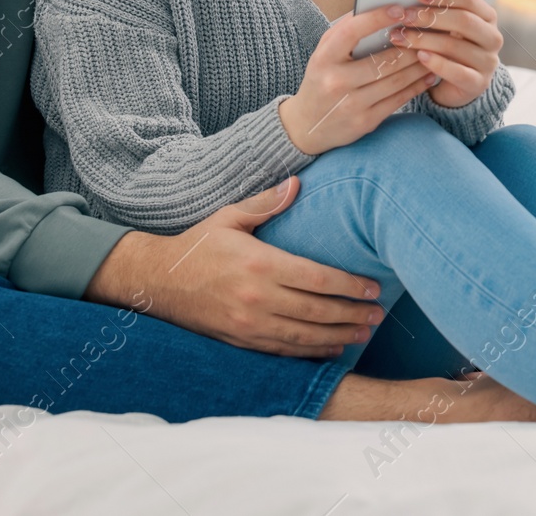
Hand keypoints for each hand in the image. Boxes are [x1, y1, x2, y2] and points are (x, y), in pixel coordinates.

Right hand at [84, 177, 385, 356]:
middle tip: (379, 315)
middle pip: (317, 311)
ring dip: (339, 337)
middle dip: (352, 314)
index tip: (373, 287)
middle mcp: (257, 298)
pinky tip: (332, 349)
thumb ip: (266, 203)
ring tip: (364, 333)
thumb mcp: (229, 217)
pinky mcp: (241, 341)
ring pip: (304, 336)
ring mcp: (249, 324)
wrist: (156, 282)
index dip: (349, 286)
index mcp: (259, 264)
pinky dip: (311, 352)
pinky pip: (283, 351)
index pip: (317, 278)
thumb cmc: (197, 245)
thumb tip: (298, 183)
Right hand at [277, 4, 438, 153]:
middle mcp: (336, 81)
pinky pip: (398, 100)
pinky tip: (428, 75)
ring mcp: (352, 104)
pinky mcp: (365, 122)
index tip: (400, 8)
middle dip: (411, 45)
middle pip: (383, 60)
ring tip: (434, 51)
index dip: (377, 18)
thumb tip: (375, 7)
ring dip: (419, 65)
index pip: (352, 32)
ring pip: (396, 80)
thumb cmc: (321, 79)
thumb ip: (345, 31)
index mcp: (324, 58)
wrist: (306, 126)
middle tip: (429, 31)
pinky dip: (417, 86)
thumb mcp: (324, 53)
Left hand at [389, 0, 502, 108]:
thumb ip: (439, 12)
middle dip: (431, 17)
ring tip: (401, 37)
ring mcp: (488, 62)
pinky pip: (457, 72)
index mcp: (488, 17)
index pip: (469, 0)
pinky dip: (436, 63)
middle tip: (405, 16)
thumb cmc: (450, 48)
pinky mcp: (478, 83)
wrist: (460, 85)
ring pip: (455, 46)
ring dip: (424, 40)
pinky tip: (420, 56)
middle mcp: (493, 38)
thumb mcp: (449, 28)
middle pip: (464, 21)